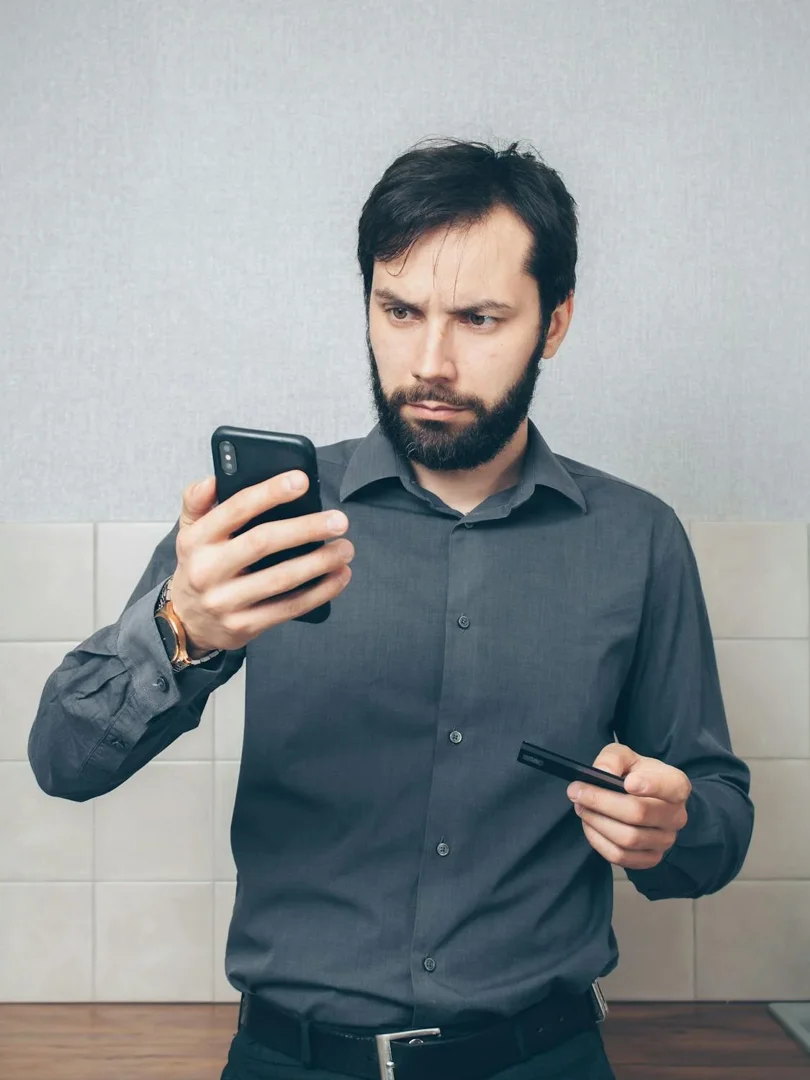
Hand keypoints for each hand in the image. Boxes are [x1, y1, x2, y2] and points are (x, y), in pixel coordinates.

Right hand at [169, 472, 354, 652]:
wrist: (188, 622)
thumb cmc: (199, 566)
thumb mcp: (189, 530)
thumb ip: (197, 501)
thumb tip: (213, 480)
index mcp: (197, 539)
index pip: (235, 509)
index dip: (269, 492)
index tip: (301, 480)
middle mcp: (207, 570)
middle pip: (262, 542)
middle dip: (305, 529)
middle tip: (339, 521)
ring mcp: (226, 601)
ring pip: (281, 579)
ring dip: (320, 562)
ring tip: (345, 548)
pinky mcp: (245, 626)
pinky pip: (289, 607)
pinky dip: (320, 592)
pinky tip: (339, 576)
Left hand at [567, 743, 691, 869]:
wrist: (643, 799)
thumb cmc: (635, 774)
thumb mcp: (624, 756)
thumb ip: (612, 759)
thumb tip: (601, 774)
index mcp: (676, 785)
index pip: (672, 787)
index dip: (651, 786)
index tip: (628, 783)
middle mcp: (676, 816)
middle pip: (638, 813)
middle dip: (601, 802)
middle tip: (577, 792)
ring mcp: (665, 840)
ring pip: (627, 838)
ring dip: (596, 821)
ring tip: (581, 806)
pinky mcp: (651, 858)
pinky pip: (620, 856)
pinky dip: (598, 840)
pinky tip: (589, 824)